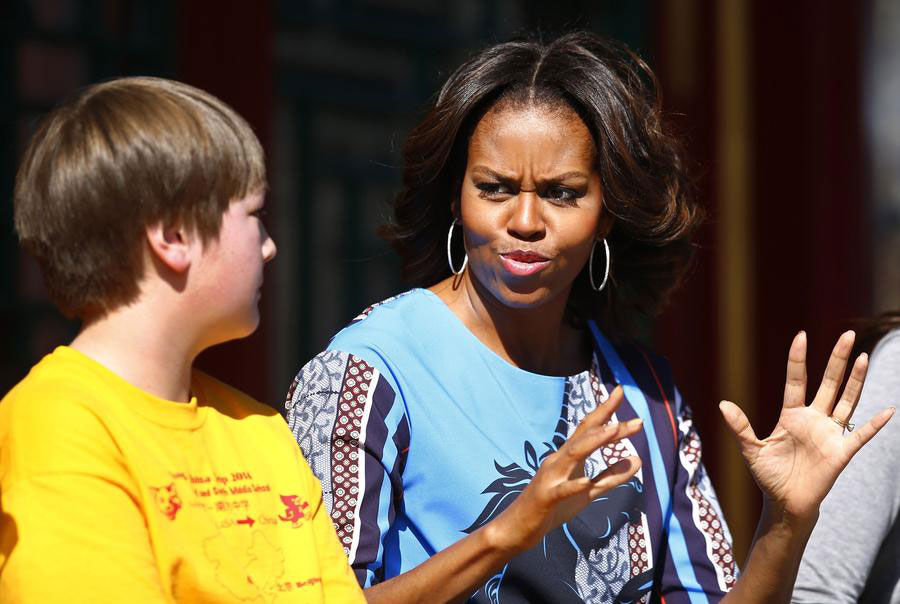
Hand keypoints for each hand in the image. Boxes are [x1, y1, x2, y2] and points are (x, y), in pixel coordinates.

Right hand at [485, 386, 642, 553]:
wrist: (517, 528)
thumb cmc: (553, 507)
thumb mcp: (588, 492)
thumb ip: (611, 476)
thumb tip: (638, 459)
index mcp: (568, 457)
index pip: (589, 429)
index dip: (605, 410)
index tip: (621, 392)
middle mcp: (558, 460)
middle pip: (584, 436)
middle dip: (608, 424)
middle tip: (637, 421)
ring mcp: (550, 477)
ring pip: (573, 454)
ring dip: (593, 441)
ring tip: (614, 431)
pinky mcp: (546, 498)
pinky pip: (561, 490)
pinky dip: (573, 485)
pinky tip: (586, 482)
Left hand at [720, 331, 894, 522]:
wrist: (785, 503)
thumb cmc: (769, 476)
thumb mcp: (751, 449)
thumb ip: (740, 427)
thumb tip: (722, 404)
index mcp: (791, 415)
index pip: (796, 381)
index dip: (798, 359)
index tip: (801, 336)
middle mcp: (814, 419)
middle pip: (828, 383)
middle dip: (836, 360)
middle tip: (846, 334)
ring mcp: (829, 434)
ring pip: (846, 401)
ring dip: (855, 380)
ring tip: (862, 356)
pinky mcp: (841, 452)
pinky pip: (860, 435)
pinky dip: (874, 424)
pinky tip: (887, 410)